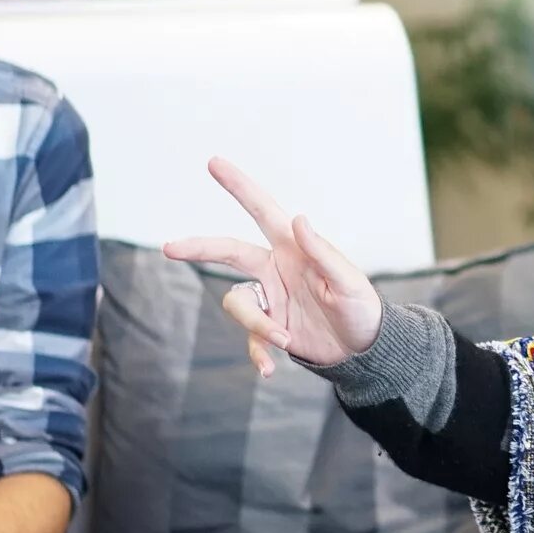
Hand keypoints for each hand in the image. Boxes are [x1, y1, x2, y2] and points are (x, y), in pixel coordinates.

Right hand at [165, 156, 383, 375]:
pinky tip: (270, 369)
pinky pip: (249, 340)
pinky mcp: (269, 327)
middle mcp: (276, 269)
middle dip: (199, 248)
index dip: (239, 186)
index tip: (214, 162)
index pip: (262, 211)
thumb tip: (298, 218)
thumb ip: (322, 253)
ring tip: (284, 339)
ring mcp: (269, 298)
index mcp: (293, 249)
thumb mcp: (348, 282)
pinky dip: (257, 354)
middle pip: (228, 251)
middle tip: (169, 248)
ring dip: (256, 325)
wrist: (364, 350)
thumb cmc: (362, 308)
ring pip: (237, 304)